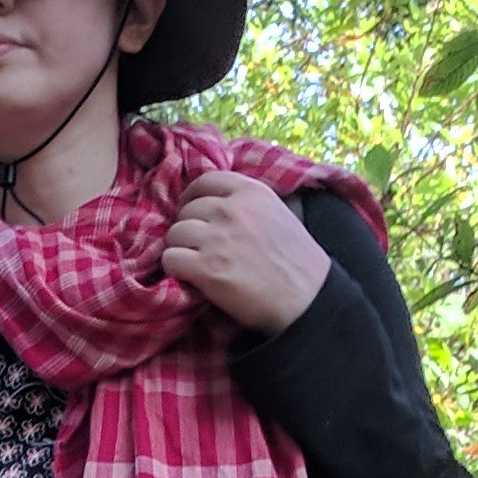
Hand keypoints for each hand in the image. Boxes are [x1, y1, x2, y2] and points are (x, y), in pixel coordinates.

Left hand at [155, 170, 330, 334]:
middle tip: (199, 247)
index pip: (204, 181)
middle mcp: (231, 209)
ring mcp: (217, 238)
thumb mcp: (276, 213)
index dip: (193, 198)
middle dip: (188, 228)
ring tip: (195, 263)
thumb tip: (213, 204)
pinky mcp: (206, 268)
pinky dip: (175, 269)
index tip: (196, 215)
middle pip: (186, 210)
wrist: (306, 297)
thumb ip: (246, 204)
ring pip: (174, 234)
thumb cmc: (295, 259)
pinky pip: (170, 259)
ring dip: (180, 249)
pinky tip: (190, 277)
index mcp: (251, 191)